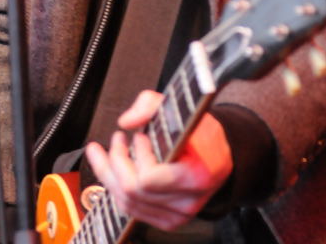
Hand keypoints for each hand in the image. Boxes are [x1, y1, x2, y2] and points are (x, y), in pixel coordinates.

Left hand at [84, 90, 233, 231]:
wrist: (216, 156)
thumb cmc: (200, 132)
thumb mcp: (181, 107)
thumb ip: (151, 105)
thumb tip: (126, 121)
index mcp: (196, 174)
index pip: (149, 178)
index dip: (138, 154)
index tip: (140, 135)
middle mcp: (187, 202)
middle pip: (133, 191)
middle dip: (116, 161)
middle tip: (118, 139)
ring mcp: (177, 215)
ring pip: (126, 203)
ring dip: (109, 174)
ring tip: (110, 151)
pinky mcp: (168, 221)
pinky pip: (131, 210)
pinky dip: (116, 188)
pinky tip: (114, 170)